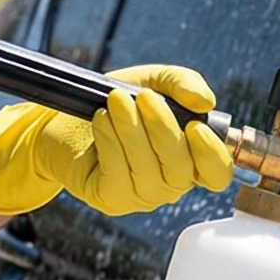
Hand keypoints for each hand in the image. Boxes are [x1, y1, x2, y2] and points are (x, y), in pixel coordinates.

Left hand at [0, 64, 237, 217]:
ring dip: (131, 131)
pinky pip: (118, 175)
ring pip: (148, 171)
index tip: (196, 127)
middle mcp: (169, 182)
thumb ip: (182, 84)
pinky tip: (102, 120)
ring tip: (115, 102)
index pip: (217, 174)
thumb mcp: (151, 81)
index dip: (213, 155)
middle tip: (142, 97)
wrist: (62, 119)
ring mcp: (141, 195)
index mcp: (188, 158)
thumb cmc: (114, 103)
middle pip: (181, 170)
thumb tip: (205, 102)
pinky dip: (111, 142)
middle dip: (163, 129)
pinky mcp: (110, 198)